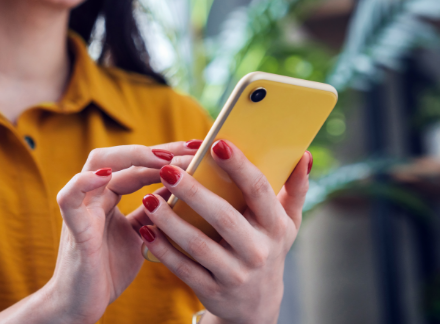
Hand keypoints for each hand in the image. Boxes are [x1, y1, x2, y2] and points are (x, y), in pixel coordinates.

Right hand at [46, 141, 199, 323]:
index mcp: (109, 197)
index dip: (168, 154)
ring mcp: (82, 208)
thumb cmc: (109, 270)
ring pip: (97, 164)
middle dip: (157, 150)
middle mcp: (95, 196)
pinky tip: (106, 175)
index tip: (199, 149)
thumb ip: (154, 211)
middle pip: (121, 156)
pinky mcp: (73, 228)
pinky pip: (70, 198)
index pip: (138, 164)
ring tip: (164, 158)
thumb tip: (183, 189)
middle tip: (191, 149)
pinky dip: (84, 182)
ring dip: (131, 157)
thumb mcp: (141, 235)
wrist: (82, 305)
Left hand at [138, 140, 311, 323]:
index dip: (239, 166)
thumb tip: (303, 154)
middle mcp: (258, 250)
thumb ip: (295, 189)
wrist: (256, 305)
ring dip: (171, 221)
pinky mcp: (212, 290)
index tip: (217, 143)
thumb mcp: (287, 223)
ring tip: (149, 198)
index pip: (258, 190)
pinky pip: (184, 268)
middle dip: (194, 191)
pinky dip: (163, 250)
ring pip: (199, 245)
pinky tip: (146, 231)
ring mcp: (235, 273)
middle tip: (167, 169)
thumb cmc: (268, 248)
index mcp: (275, 226)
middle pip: (223, 217)